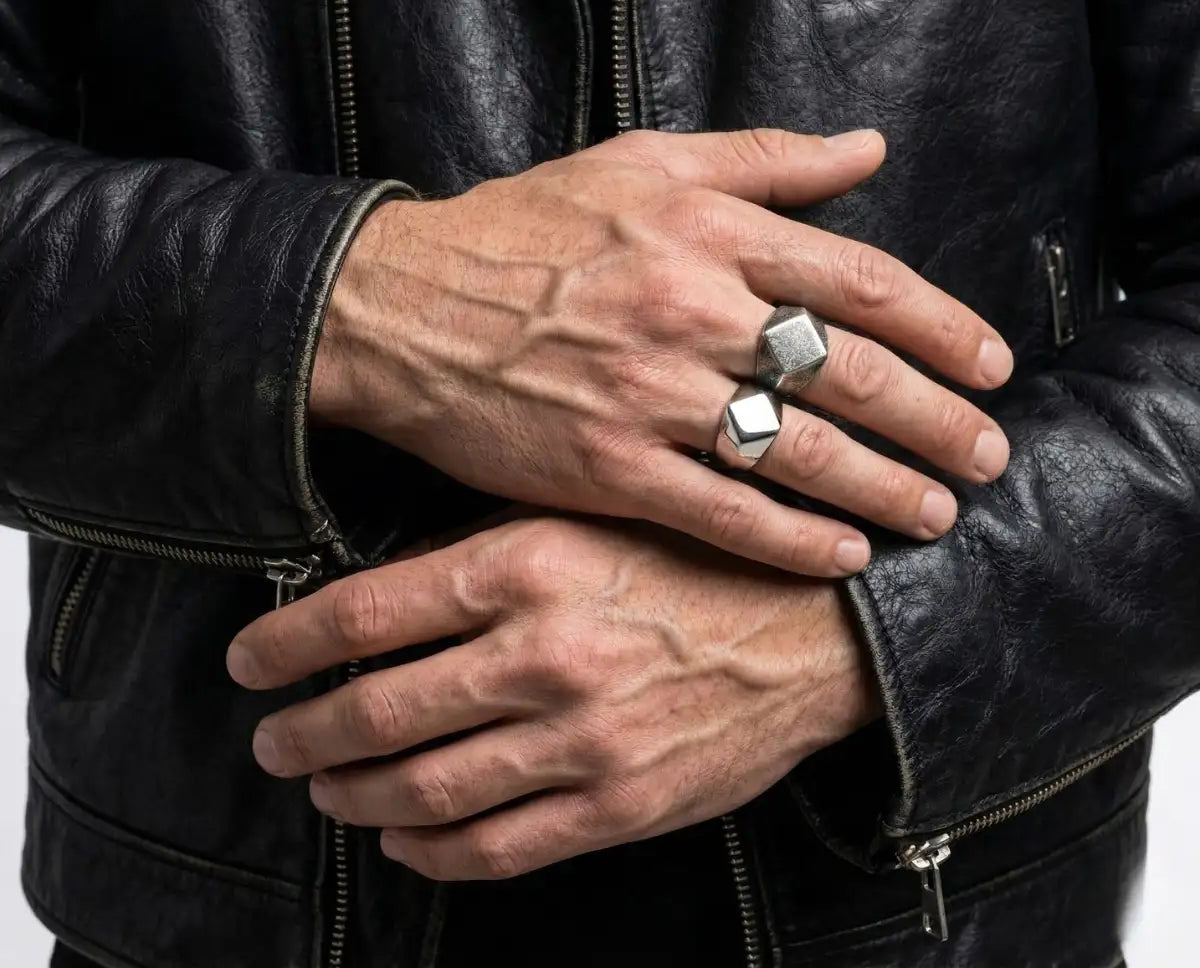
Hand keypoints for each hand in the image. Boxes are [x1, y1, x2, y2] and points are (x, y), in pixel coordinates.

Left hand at [227, 516, 879, 880]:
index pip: (366, 612)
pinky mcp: (616, 805)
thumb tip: (381, 589)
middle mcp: (542, 653)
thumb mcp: (591, 514)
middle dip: (303, 733)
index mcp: (527, 564)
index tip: (248, 659)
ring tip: (323, 785)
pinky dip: (429, 850)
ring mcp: (580, 739)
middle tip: (271, 741)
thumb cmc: (694, 556)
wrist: (812, 629)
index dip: (287, 642)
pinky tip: (402, 836)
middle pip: (379, 711)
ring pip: (423, 790)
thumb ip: (490, 545)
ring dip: (354, 794)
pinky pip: (495, 849)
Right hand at [313, 128, 1012, 576]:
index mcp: (703, 228)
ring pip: (799, 450)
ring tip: (939, 512)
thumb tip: (868, 150)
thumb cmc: (521, 230)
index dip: (943, 327)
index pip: (859, 279)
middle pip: (849, 371)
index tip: (993, 364)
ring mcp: (648, 393)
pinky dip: (792, 539)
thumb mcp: (639, 162)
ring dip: (884, 486)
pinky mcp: (607, 467)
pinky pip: (723, 511)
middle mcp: (687, 307)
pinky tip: (843, 553)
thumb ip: (763, 157)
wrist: (399, 306)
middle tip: (990, 453)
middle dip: (937, 419)